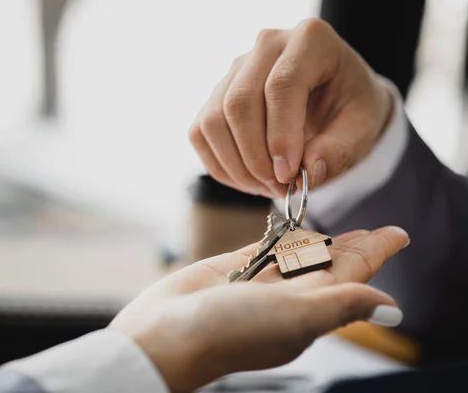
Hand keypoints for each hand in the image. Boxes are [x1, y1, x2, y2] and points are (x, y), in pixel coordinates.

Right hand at [109, 226, 407, 391]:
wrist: (166, 336)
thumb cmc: (228, 332)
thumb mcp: (294, 317)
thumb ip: (341, 305)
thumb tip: (391, 308)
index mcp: (308, 310)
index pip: (352, 275)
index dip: (376, 253)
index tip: (397, 234)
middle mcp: (287, 298)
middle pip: (330, 265)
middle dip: (353, 247)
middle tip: (373, 231)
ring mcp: (258, 285)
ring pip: (297, 256)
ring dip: (318, 241)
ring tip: (335, 228)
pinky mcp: (230, 271)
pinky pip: (263, 250)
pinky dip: (279, 239)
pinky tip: (287, 231)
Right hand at [188, 18, 392, 196]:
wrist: (337, 101)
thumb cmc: (351, 108)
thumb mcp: (364, 127)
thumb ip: (339, 150)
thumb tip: (305, 175)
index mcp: (310, 39)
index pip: (281, 84)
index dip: (280, 135)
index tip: (289, 175)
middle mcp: (266, 45)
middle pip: (239, 103)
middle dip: (255, 157)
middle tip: (280, 187)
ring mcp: (236, 69)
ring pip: (213, 121)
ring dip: (236, 166)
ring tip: (268, 187)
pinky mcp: (217, 94)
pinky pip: (201, 133)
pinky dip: (220, 166)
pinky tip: (249, 180)